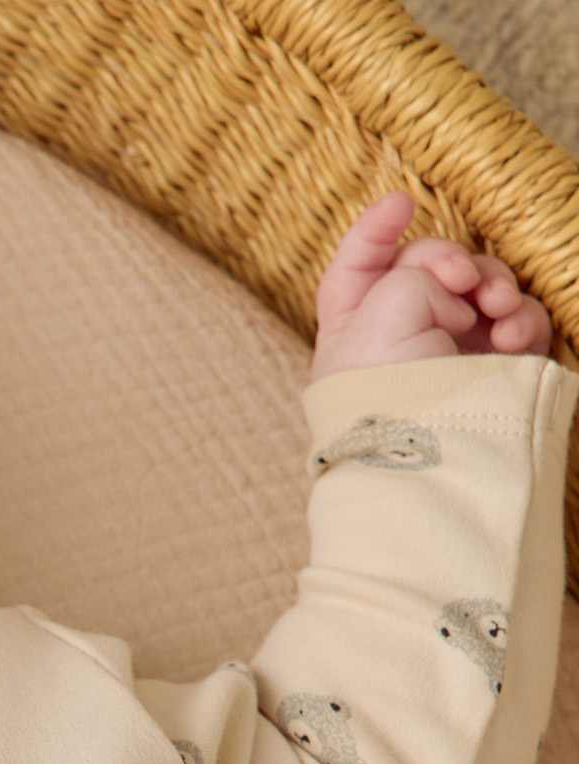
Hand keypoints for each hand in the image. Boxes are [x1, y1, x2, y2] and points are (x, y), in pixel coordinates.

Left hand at [309, 190, 553, 384]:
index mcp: (351, 327)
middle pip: (427, 265)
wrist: (429, 452)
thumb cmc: (386, 387)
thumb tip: (456, 292)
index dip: (374, 230)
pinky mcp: (491, 365)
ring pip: (480, 287)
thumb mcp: (385, 310)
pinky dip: (519, 320)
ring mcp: (446, 349)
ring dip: (494, 286)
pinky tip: (510, 338)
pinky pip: (515, 322)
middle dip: (450, 260)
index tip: (401, 203)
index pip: (356, 268)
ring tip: (496, 310)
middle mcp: (396, 335)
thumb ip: (417, 272)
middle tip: (462, 282)